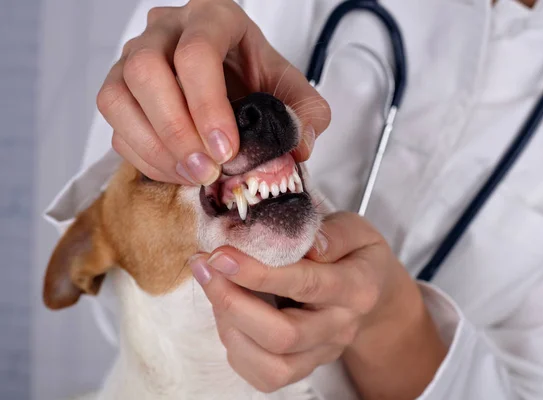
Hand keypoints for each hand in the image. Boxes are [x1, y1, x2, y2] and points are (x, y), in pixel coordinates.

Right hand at [97, 0, 328, 184]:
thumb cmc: (258, 79)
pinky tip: (178, 171)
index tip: (227, 150)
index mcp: (212, 17)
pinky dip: (144, 156)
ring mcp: (134, 56)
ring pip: (117, 96)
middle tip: (208, 170)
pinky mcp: (121, 89)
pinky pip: (115, 124)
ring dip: (154, 146)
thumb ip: (307, 113)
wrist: (233, 82)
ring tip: (193, 175)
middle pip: (146, 70)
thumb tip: (298, 147)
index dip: (207, 106)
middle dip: (176, 130)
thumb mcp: (293, 91)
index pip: (196, 52)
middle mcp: (165, 29)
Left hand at [190, 212, 446, 397]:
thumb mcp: (356, 230)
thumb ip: (334, 233)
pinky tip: (229, 314)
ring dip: (229, 326)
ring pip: (270, 365)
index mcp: (356, 288)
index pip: (305, 284)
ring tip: (215, 287)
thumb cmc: (355, 255)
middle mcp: (340, 328)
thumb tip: (306, 244)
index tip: (221, 254)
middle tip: (206, 267)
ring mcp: (321, 353)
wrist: (372, 291)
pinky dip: (236, 348)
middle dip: (232, 302)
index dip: (258, 272)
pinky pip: (264, 377)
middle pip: (283, 336)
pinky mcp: (304, 368)